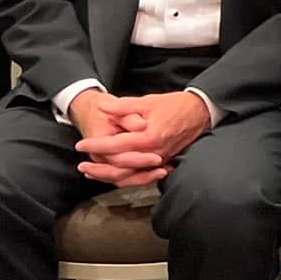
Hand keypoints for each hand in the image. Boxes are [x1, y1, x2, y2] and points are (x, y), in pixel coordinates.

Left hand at [69, 88, 192, 186]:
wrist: (200, 112)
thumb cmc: (174, 105)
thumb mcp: (147, 101)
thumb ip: (123, 106)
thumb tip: (102, 107)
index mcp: (148, 137)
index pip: (116, 146)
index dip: (96, 146)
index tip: (80, 145)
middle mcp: (154, 153)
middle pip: (121, 168)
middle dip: (99, 169)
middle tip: (82, 166)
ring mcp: (159, 160)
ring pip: (130, 176)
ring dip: (109, 177)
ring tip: (92, 174)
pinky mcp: (162, 162)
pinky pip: (140, 175)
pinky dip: (124, 177)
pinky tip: (112, 175)